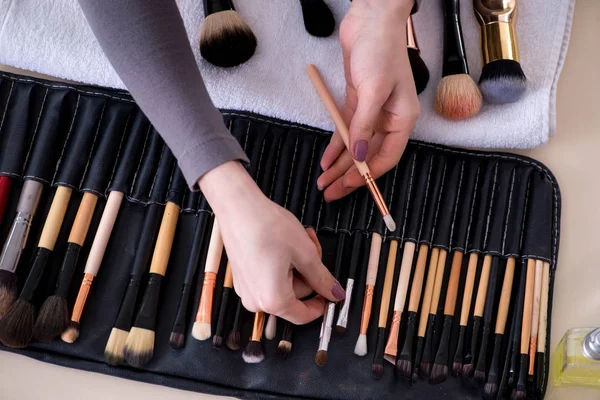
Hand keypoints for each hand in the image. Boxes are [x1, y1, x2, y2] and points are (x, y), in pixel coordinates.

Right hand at [199, 161, 344, 324]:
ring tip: (299, 240)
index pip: (304, 316)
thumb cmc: (267, 227)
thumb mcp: (305, 253)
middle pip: (295, 296)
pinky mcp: (242, 277)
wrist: (237, 206)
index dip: (321, 304)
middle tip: (313, 247)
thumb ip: (322, 278)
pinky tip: (283, 244)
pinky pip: (269, 278)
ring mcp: (246, 289)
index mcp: (273, 300)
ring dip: (296, 266)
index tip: (330, 290)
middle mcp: (256, 301)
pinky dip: (281, 264)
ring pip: (283, 285)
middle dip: (308, 274)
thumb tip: (335, 294)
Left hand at [318, 0, 419, 201]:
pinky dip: (335, 145)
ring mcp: (372, 112)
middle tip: (330, 192)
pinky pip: (346, 131)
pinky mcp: (357, 103)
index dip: (366, 174)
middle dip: (349, 175)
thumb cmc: (380, 51)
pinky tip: (326, 160)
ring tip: (324, 181)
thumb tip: (357, 156)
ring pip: (355, 146)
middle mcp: (389, 119)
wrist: (370, 19)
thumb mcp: (372, 90)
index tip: (348, 185)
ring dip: (339, 164)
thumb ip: (364, 125)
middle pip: (368, 156)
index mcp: (402, 119)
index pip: (386, 157)